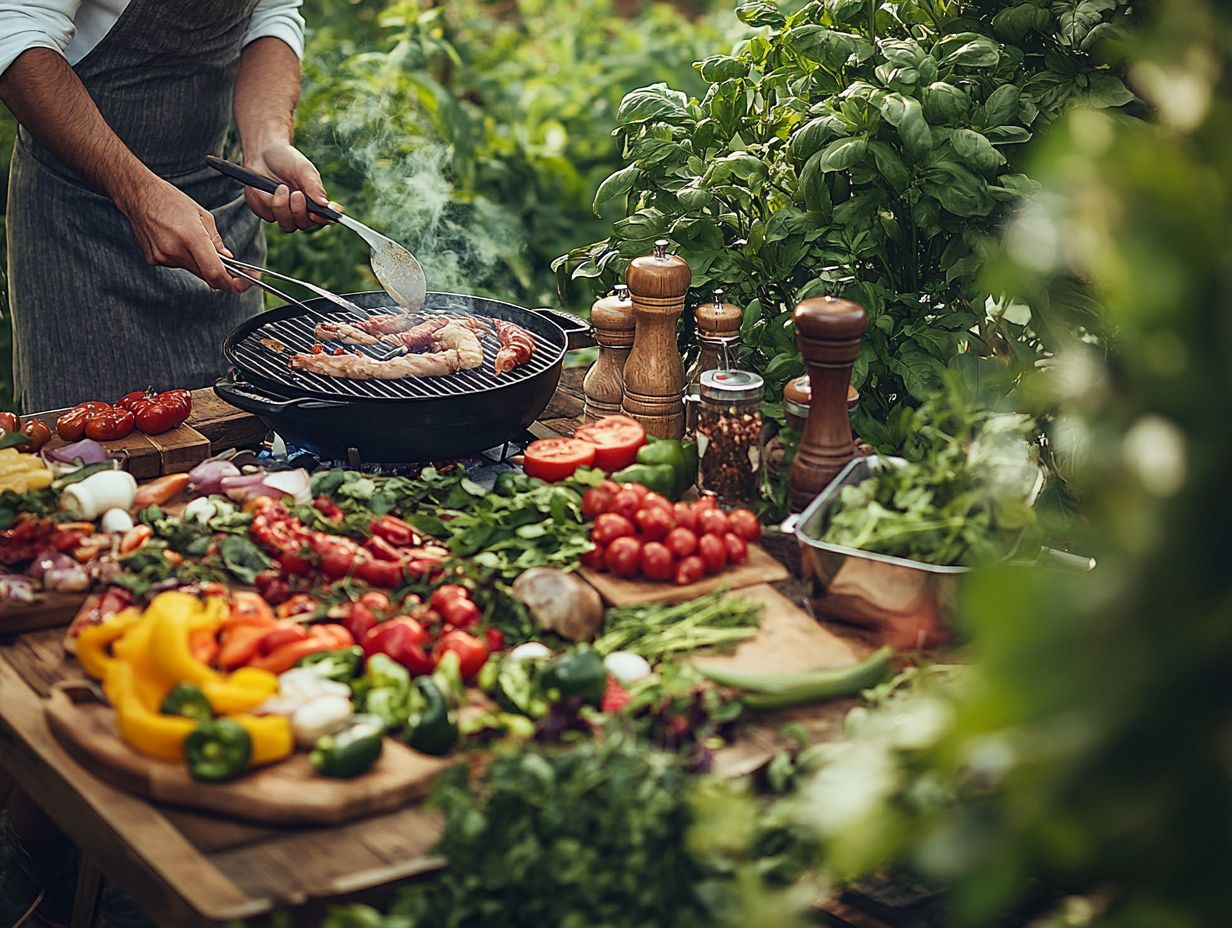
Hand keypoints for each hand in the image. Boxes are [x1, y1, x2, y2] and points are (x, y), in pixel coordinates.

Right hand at [118, 177, 247, 291]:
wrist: (138, 195)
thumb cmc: (170, 200)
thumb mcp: (201, 215)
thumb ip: (216, 241)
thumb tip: (227, 259)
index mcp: (191, 236)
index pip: (215, 272)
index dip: (233, 283)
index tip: (243, 282)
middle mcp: (174, 250)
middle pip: (206, 275)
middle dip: (220, 272)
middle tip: (229, 263)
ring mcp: (162, 257)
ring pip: (193, 270)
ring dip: (200, 262)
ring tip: (191, 239)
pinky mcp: (153, 260)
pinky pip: (178, 265)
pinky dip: (184, 258)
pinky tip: (176, 240)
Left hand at [244, 142, 337, 231]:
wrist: (261, 152)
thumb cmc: (286, 159)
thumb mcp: (303, 169)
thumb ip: (314, 186)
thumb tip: (325, 203)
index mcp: (314, 202)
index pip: (324, 218)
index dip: (323, 220)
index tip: (317, 214)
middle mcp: (299, 211)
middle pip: (303, 224)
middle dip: (299, 211)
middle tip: (296, 194)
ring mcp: (282, 214)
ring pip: (285, 224)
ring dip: (281, 205)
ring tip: (280, 187)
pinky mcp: (265, 212)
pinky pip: (266, 215)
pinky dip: (265, 201)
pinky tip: (264, 188)